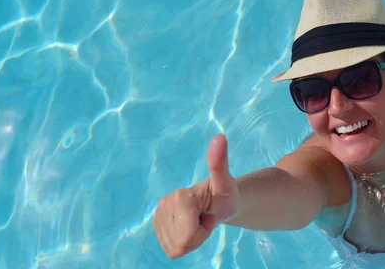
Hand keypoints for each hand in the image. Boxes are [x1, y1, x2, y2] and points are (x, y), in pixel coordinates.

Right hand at [153, 134, 239, 258]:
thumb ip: (220, 162)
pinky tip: (190, 226)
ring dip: (191, 239)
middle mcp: (165, 204)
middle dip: (197, 236)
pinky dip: (184, 243)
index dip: (203, 232)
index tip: (209, 215)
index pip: (188, 237)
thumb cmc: (225, 194)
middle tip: (204, 218)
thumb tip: (220, 136)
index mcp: (180, 197)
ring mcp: (159, 215)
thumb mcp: (226, 182)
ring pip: (176, 248)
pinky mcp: (157, 224)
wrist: (219, 201)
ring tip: (199, 221)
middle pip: (181, 244)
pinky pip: (171, 249)